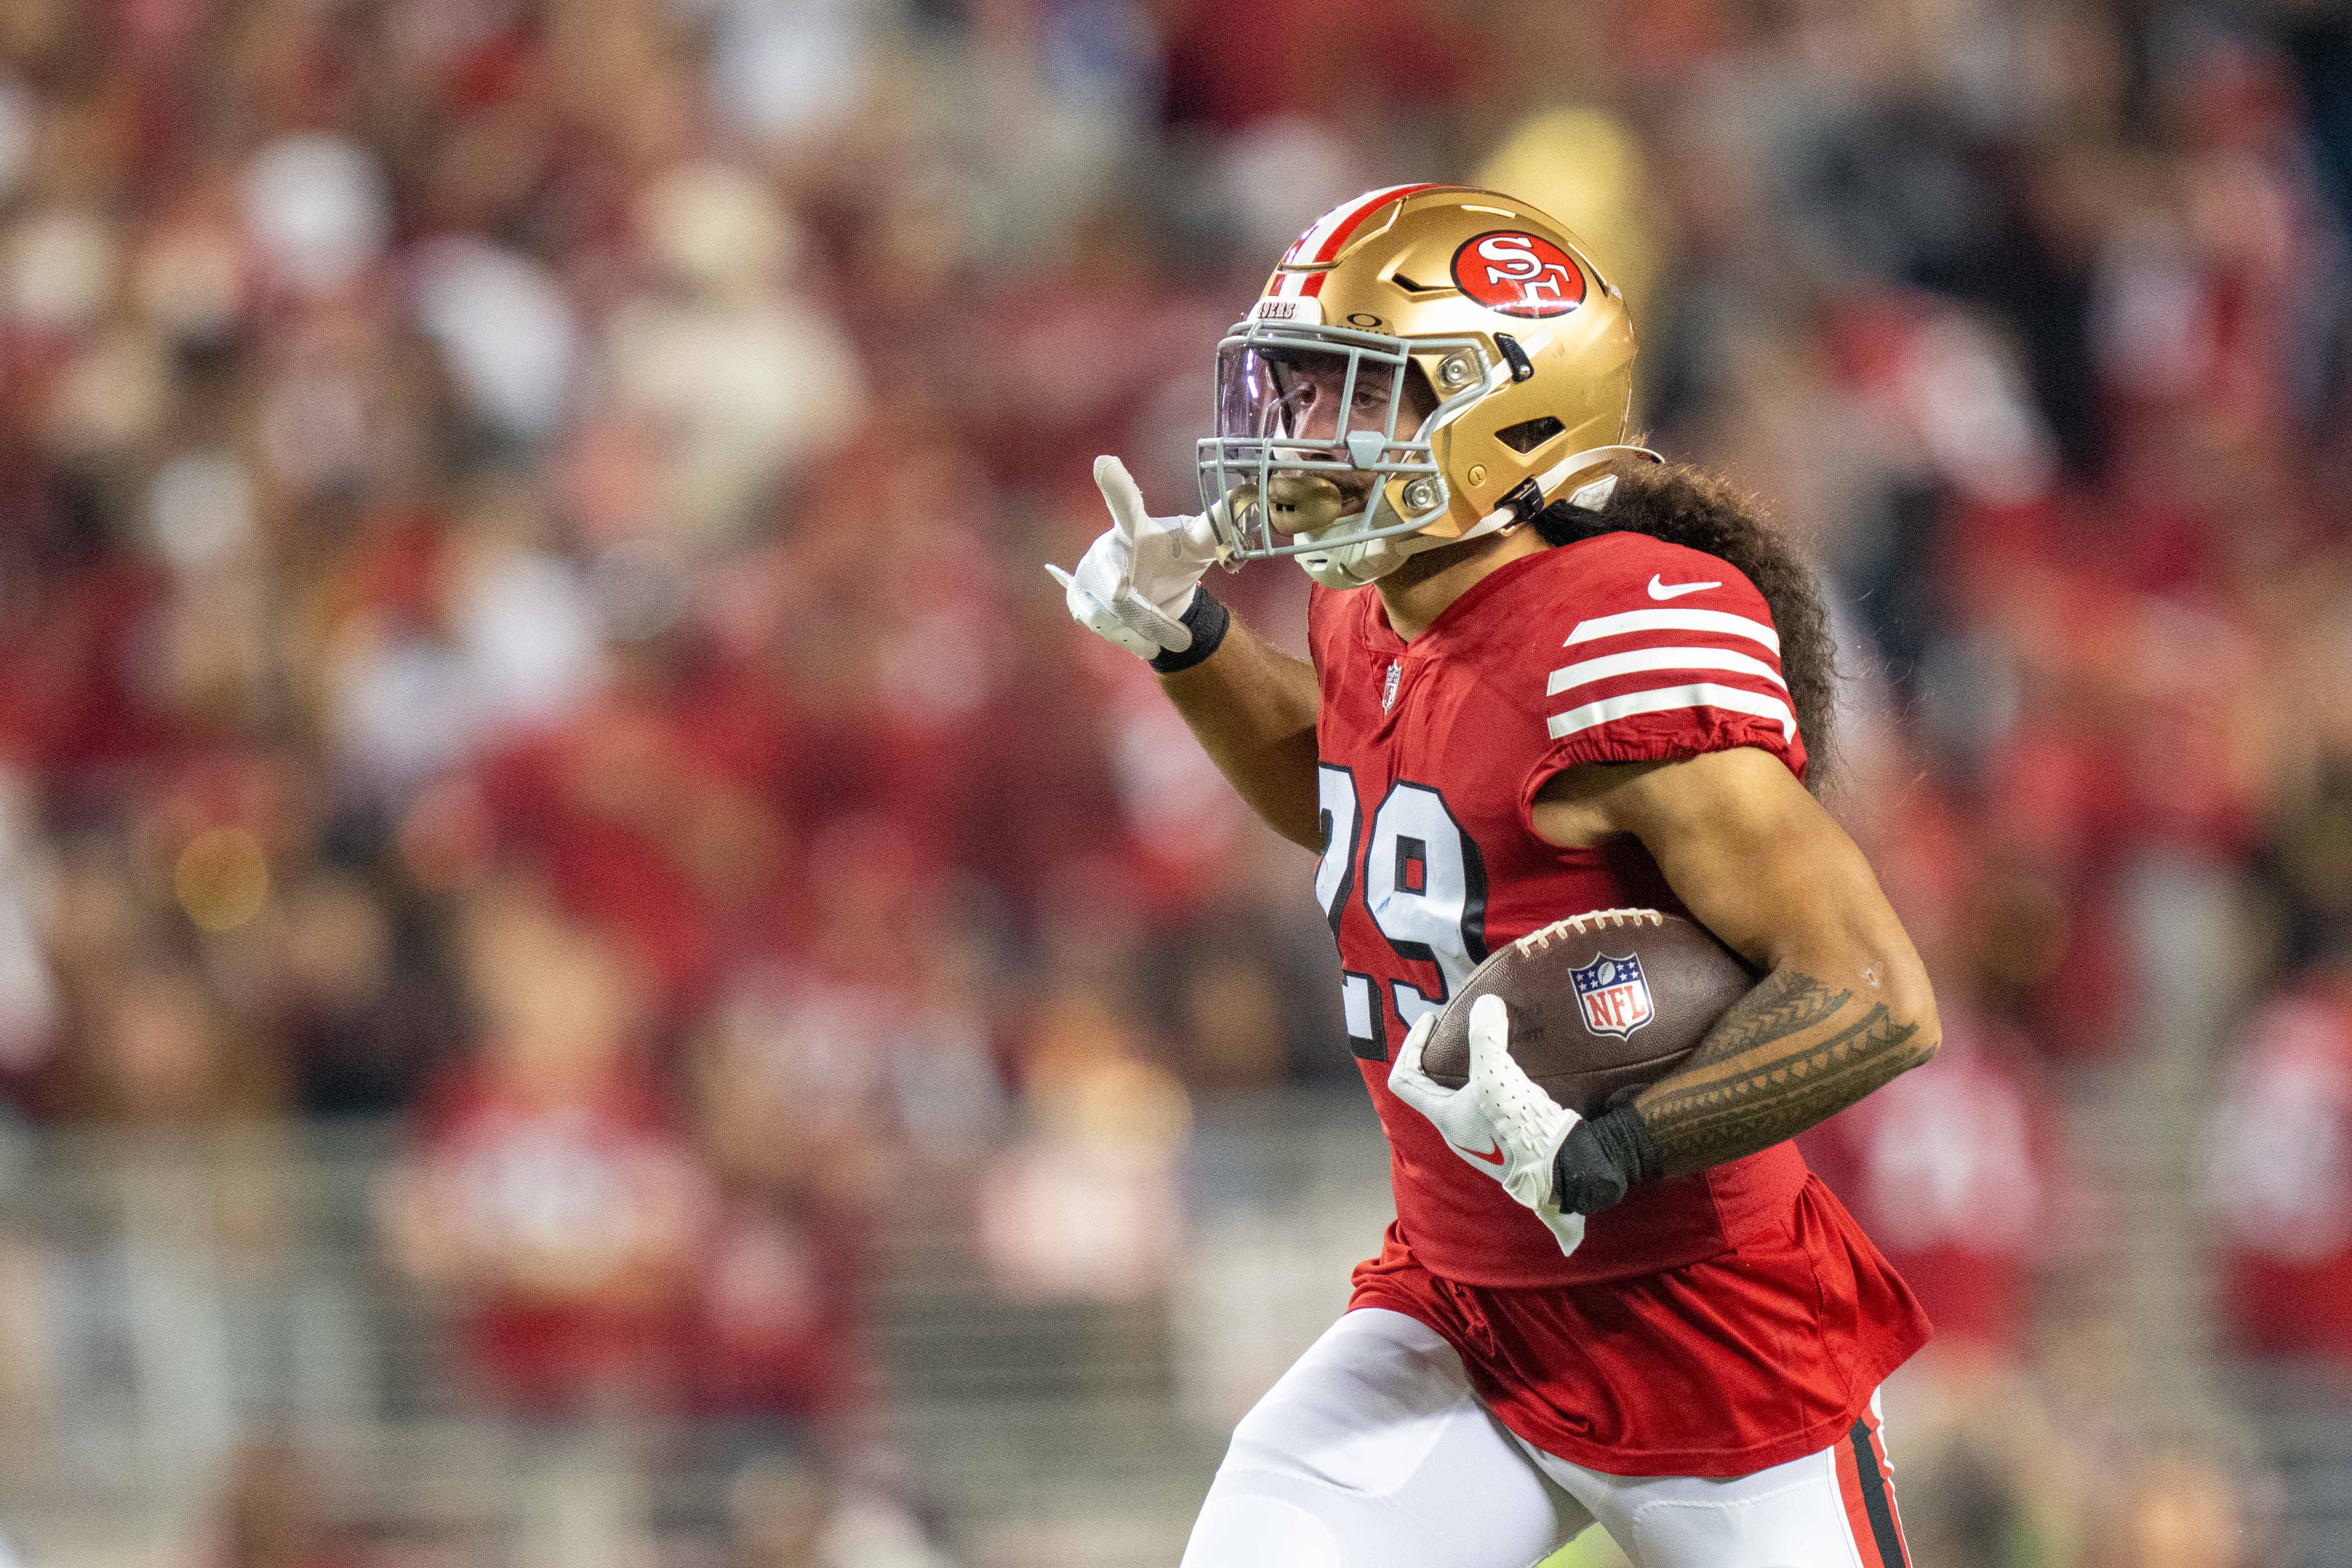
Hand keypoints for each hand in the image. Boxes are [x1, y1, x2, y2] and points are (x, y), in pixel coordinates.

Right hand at [1046, 456, 1227, 658]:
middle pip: (1115, 581)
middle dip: (1139, 608)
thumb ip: (1217, 528)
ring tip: (1163, 632)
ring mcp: (1088, 571)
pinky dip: (1130, 636)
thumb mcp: (1197, 547)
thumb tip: (1246, 497)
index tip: (1105, 463)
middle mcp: (1106, 545)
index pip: (1125, 503)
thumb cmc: (1175, 564)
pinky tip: (1144, 636)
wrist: (1157, 600)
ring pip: (1110, 609)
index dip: (1115, 485)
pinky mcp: (1078, 596)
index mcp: (1134, 526)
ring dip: (1143, 627)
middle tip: (1158, 620)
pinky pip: (1102, 623)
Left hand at [1389, 997, 1586, 1255]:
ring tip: (1485, 1042)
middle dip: (1439, 1054)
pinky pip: (1487, 1102)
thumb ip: (1487, 1035)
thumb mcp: (1496, 1074)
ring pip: (1461, 1094)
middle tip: (1457, 1028)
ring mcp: (1481, 1137)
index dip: (1411, 1045)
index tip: (1431, 1020)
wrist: (1562, 1165)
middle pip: (1431, 1085)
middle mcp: (1456, 1130)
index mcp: (1443, 1117)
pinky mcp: (1506, 1136)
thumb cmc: (1517, 1125)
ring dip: (1467, 1068)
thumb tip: (1486, 1002)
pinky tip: (1512, 1066)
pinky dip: (1491, 1080)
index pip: (1404, 1079)